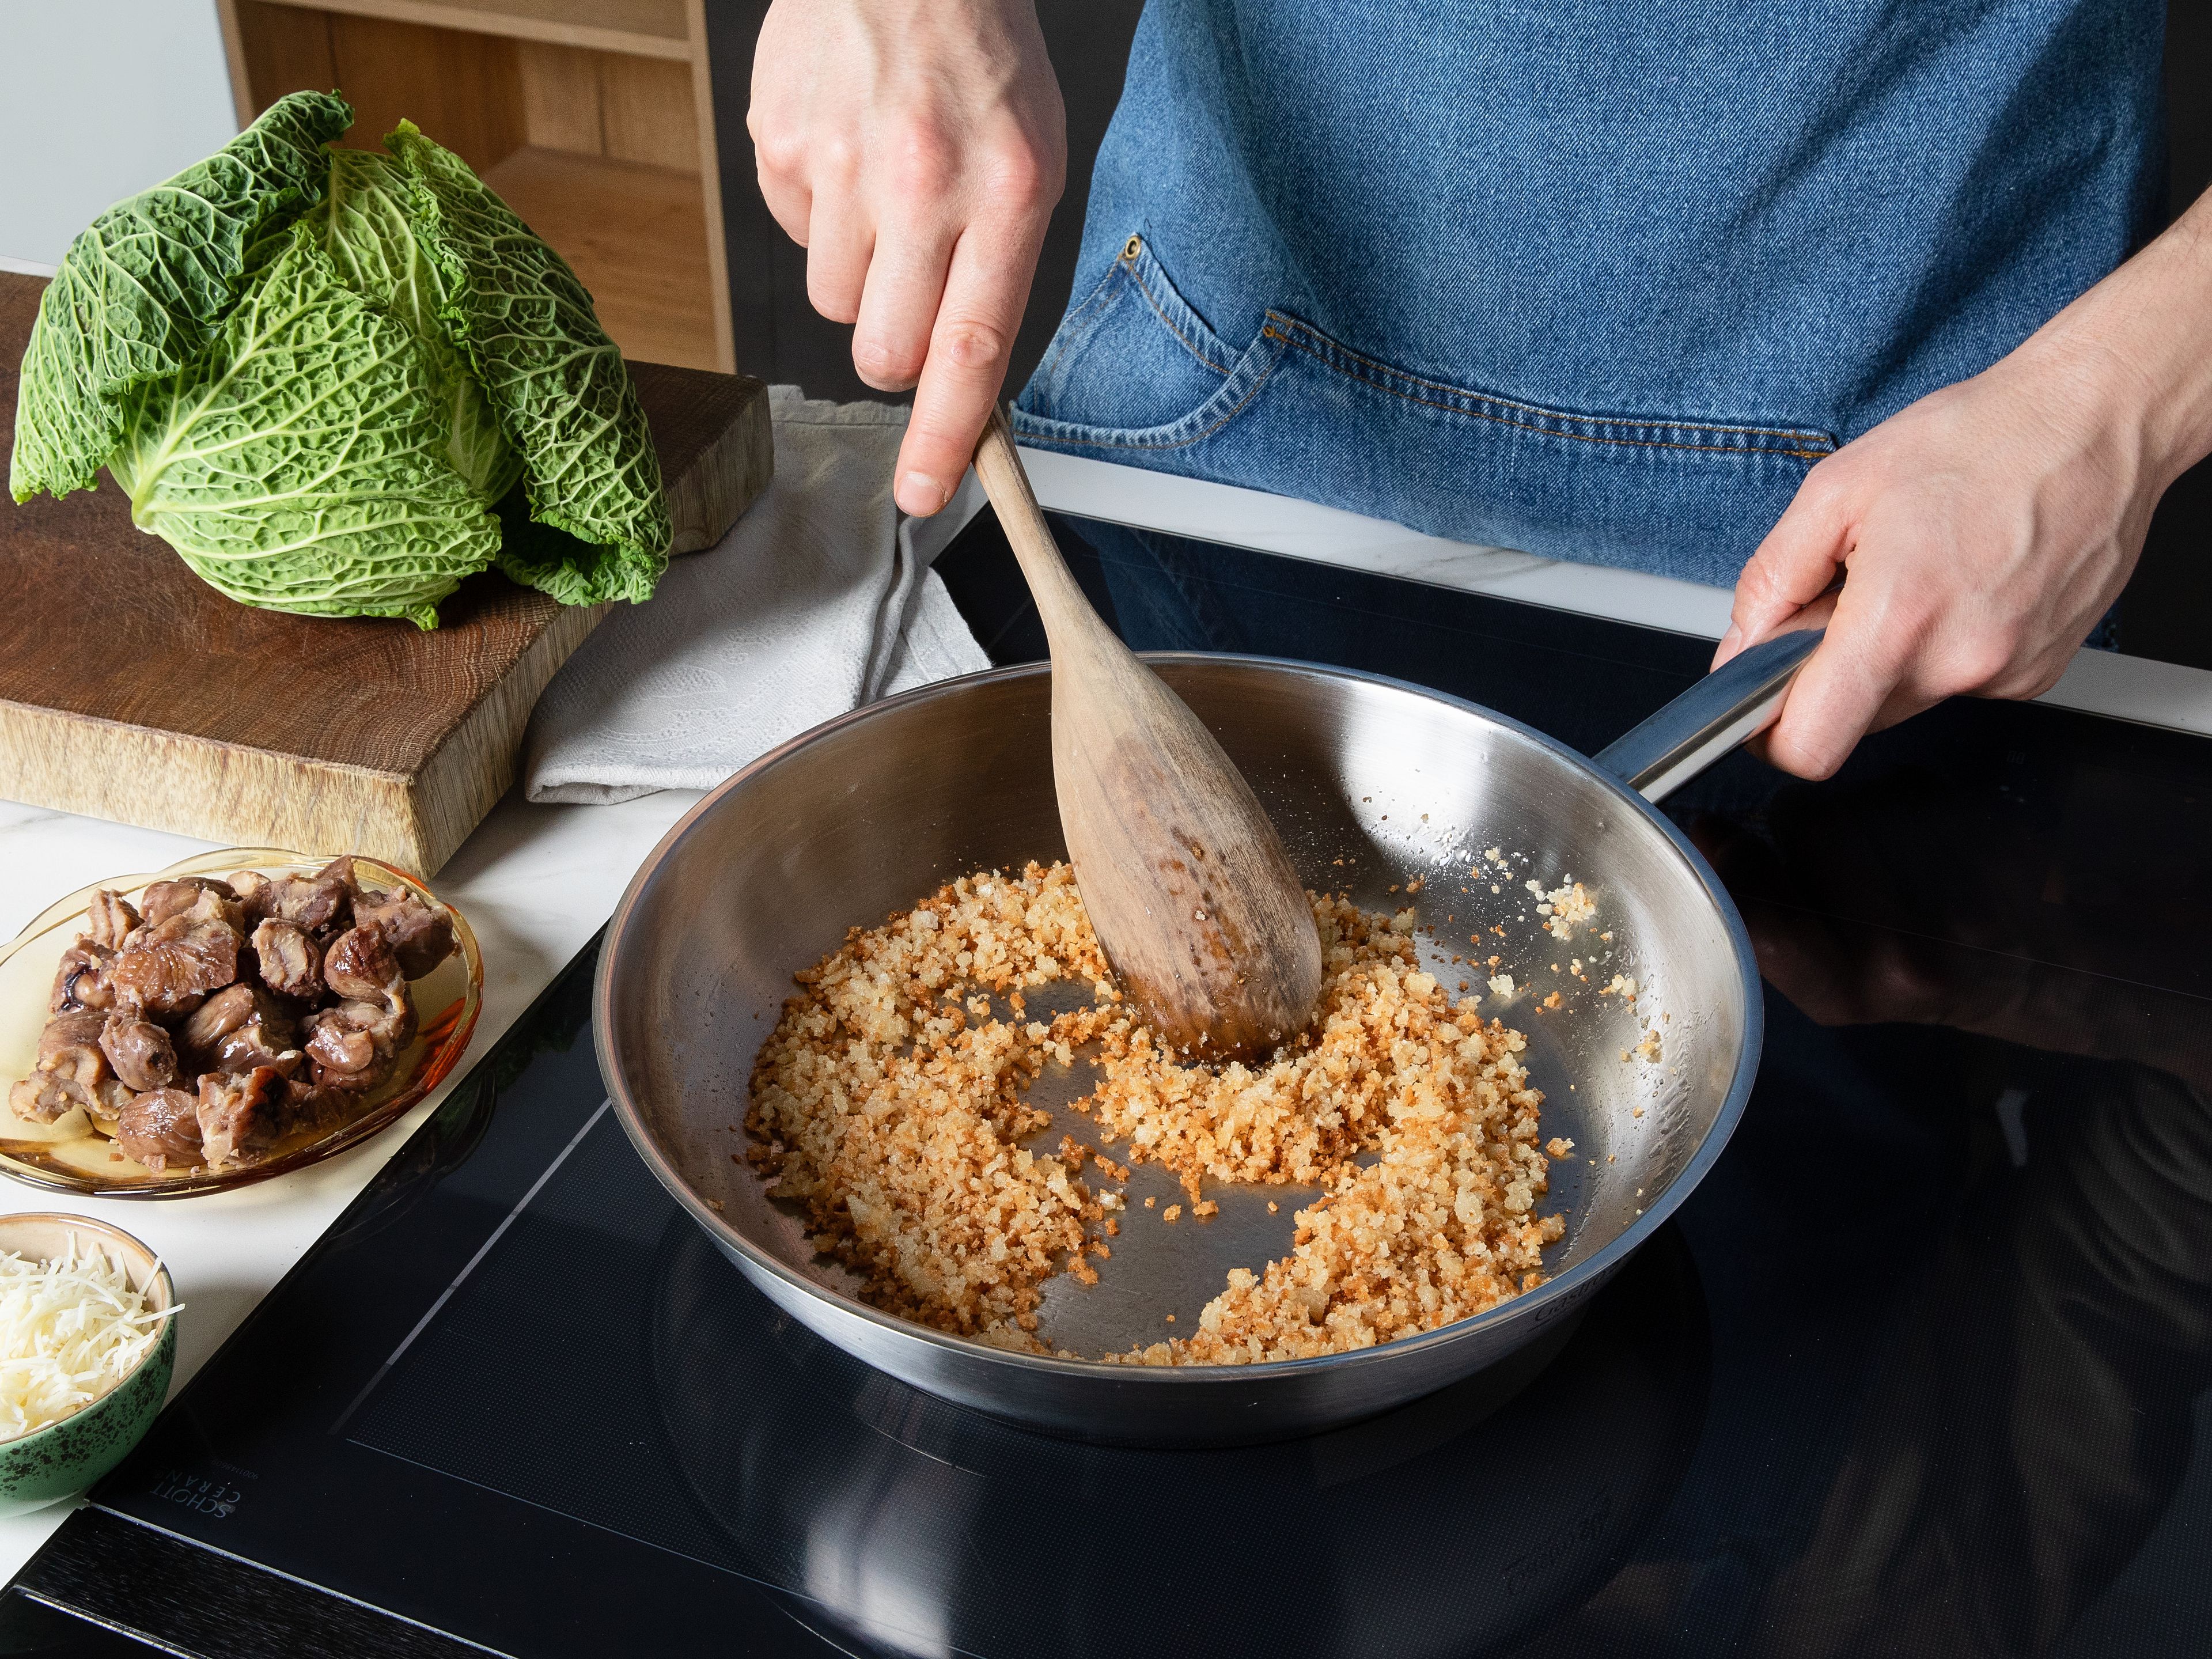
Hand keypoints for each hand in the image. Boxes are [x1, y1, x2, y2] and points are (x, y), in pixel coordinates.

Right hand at [750, 0, 1065, 515]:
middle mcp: (922, 185)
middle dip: (895, 349)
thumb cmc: (979, 62)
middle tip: (912, 287)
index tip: (923, 495)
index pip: (969, 350)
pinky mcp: (779, 146)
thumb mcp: (1033, 162)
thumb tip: (958, 382)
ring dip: (859, 276)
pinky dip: (821, 217)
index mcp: (1007, 192)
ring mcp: (840, 165)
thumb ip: (999, 276)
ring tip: (883, 195)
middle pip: (883, 349)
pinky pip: (795, 237)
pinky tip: (847, 156)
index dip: (942, 438)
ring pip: (834, 303)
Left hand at [1715, 194, 2211, 779]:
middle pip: (1853, 719)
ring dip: (1888, 655)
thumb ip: (1771, 583)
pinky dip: (1941, 646)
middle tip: (1852, 593)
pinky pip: (1956, 682)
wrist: (2095, 422)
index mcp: (1898, 620)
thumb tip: (1738, 650)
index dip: (1772, 736)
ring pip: (1903, 699)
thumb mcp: (1835, 491)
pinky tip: (1959, 583)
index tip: (1763, 703)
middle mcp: (1960, 661)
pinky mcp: (2038, 673)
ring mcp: (2006, 673)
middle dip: (1832, 670)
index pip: (1811, 746)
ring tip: (1915, 575)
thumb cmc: (1980, 440)